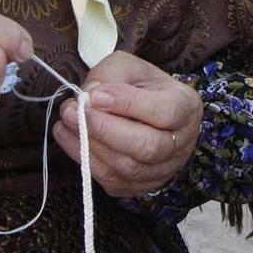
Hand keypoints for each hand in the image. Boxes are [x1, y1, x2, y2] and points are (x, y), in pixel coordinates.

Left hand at [53, 51, 201, 198]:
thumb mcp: (129, 67)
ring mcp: (163, 169)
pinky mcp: (140, 186)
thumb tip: (90, 98)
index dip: (129, 105)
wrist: (144, 111)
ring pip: (128, 167)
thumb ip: (110, 76)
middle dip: (105, 130)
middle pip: (147, 146)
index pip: (164, 112)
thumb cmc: (139, 86)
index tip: (95, 96)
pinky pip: (112, 180)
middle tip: (73, 111)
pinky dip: (85, 160)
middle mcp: (181, 143)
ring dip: (90, 145)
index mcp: (186, 107)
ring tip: (66, 121)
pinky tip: (68, 137)